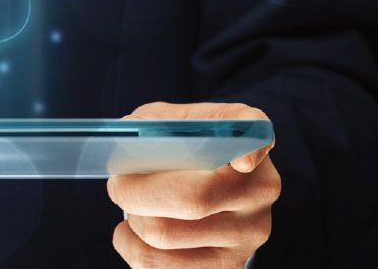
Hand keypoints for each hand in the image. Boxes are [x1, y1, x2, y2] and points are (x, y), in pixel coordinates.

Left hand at [107, 102, 278, 267]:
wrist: (200, 190)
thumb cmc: (180, 150)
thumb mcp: (171, 124)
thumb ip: (154, 123)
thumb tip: (130, 139)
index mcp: (248, 147)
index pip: (258, 142)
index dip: (253, 151)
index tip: (242, 160)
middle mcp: (258, 193)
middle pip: (190, 199)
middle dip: (133, 190)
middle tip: (119, 183)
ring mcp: (247, 236)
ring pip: (163, 234)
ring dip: (131, 218)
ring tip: (136, 206)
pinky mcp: (226, 268)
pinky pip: (155, 264)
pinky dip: (130, 245)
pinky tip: (138, 231)